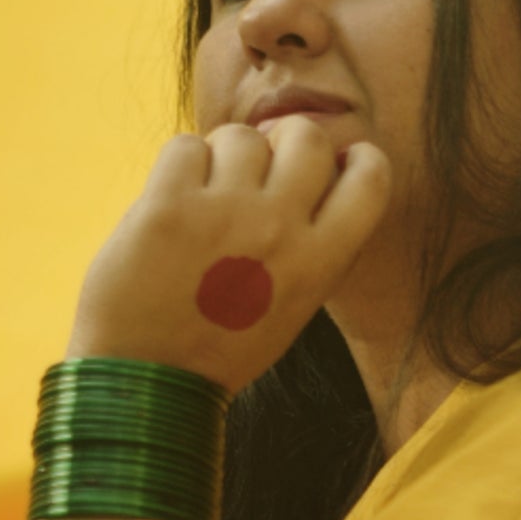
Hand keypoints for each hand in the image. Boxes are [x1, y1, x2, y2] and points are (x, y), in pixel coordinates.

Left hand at [62, 116, 391, 394]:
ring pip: (242, 136)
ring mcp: (224, 214)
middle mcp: (280, 230)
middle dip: (283, 142)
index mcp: (320, 263)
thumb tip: (312, 173)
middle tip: (258, 168)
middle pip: (307, 137)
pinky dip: (179, 166)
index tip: (337, 160)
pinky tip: (172, 201)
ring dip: (224, 155)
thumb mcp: (292, 306)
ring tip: (205, 196)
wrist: (148, 383)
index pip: (371, 179)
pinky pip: (186, 146)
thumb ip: (311, 245)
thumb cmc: (219, 347)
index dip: (357, 157)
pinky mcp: (168, 206)